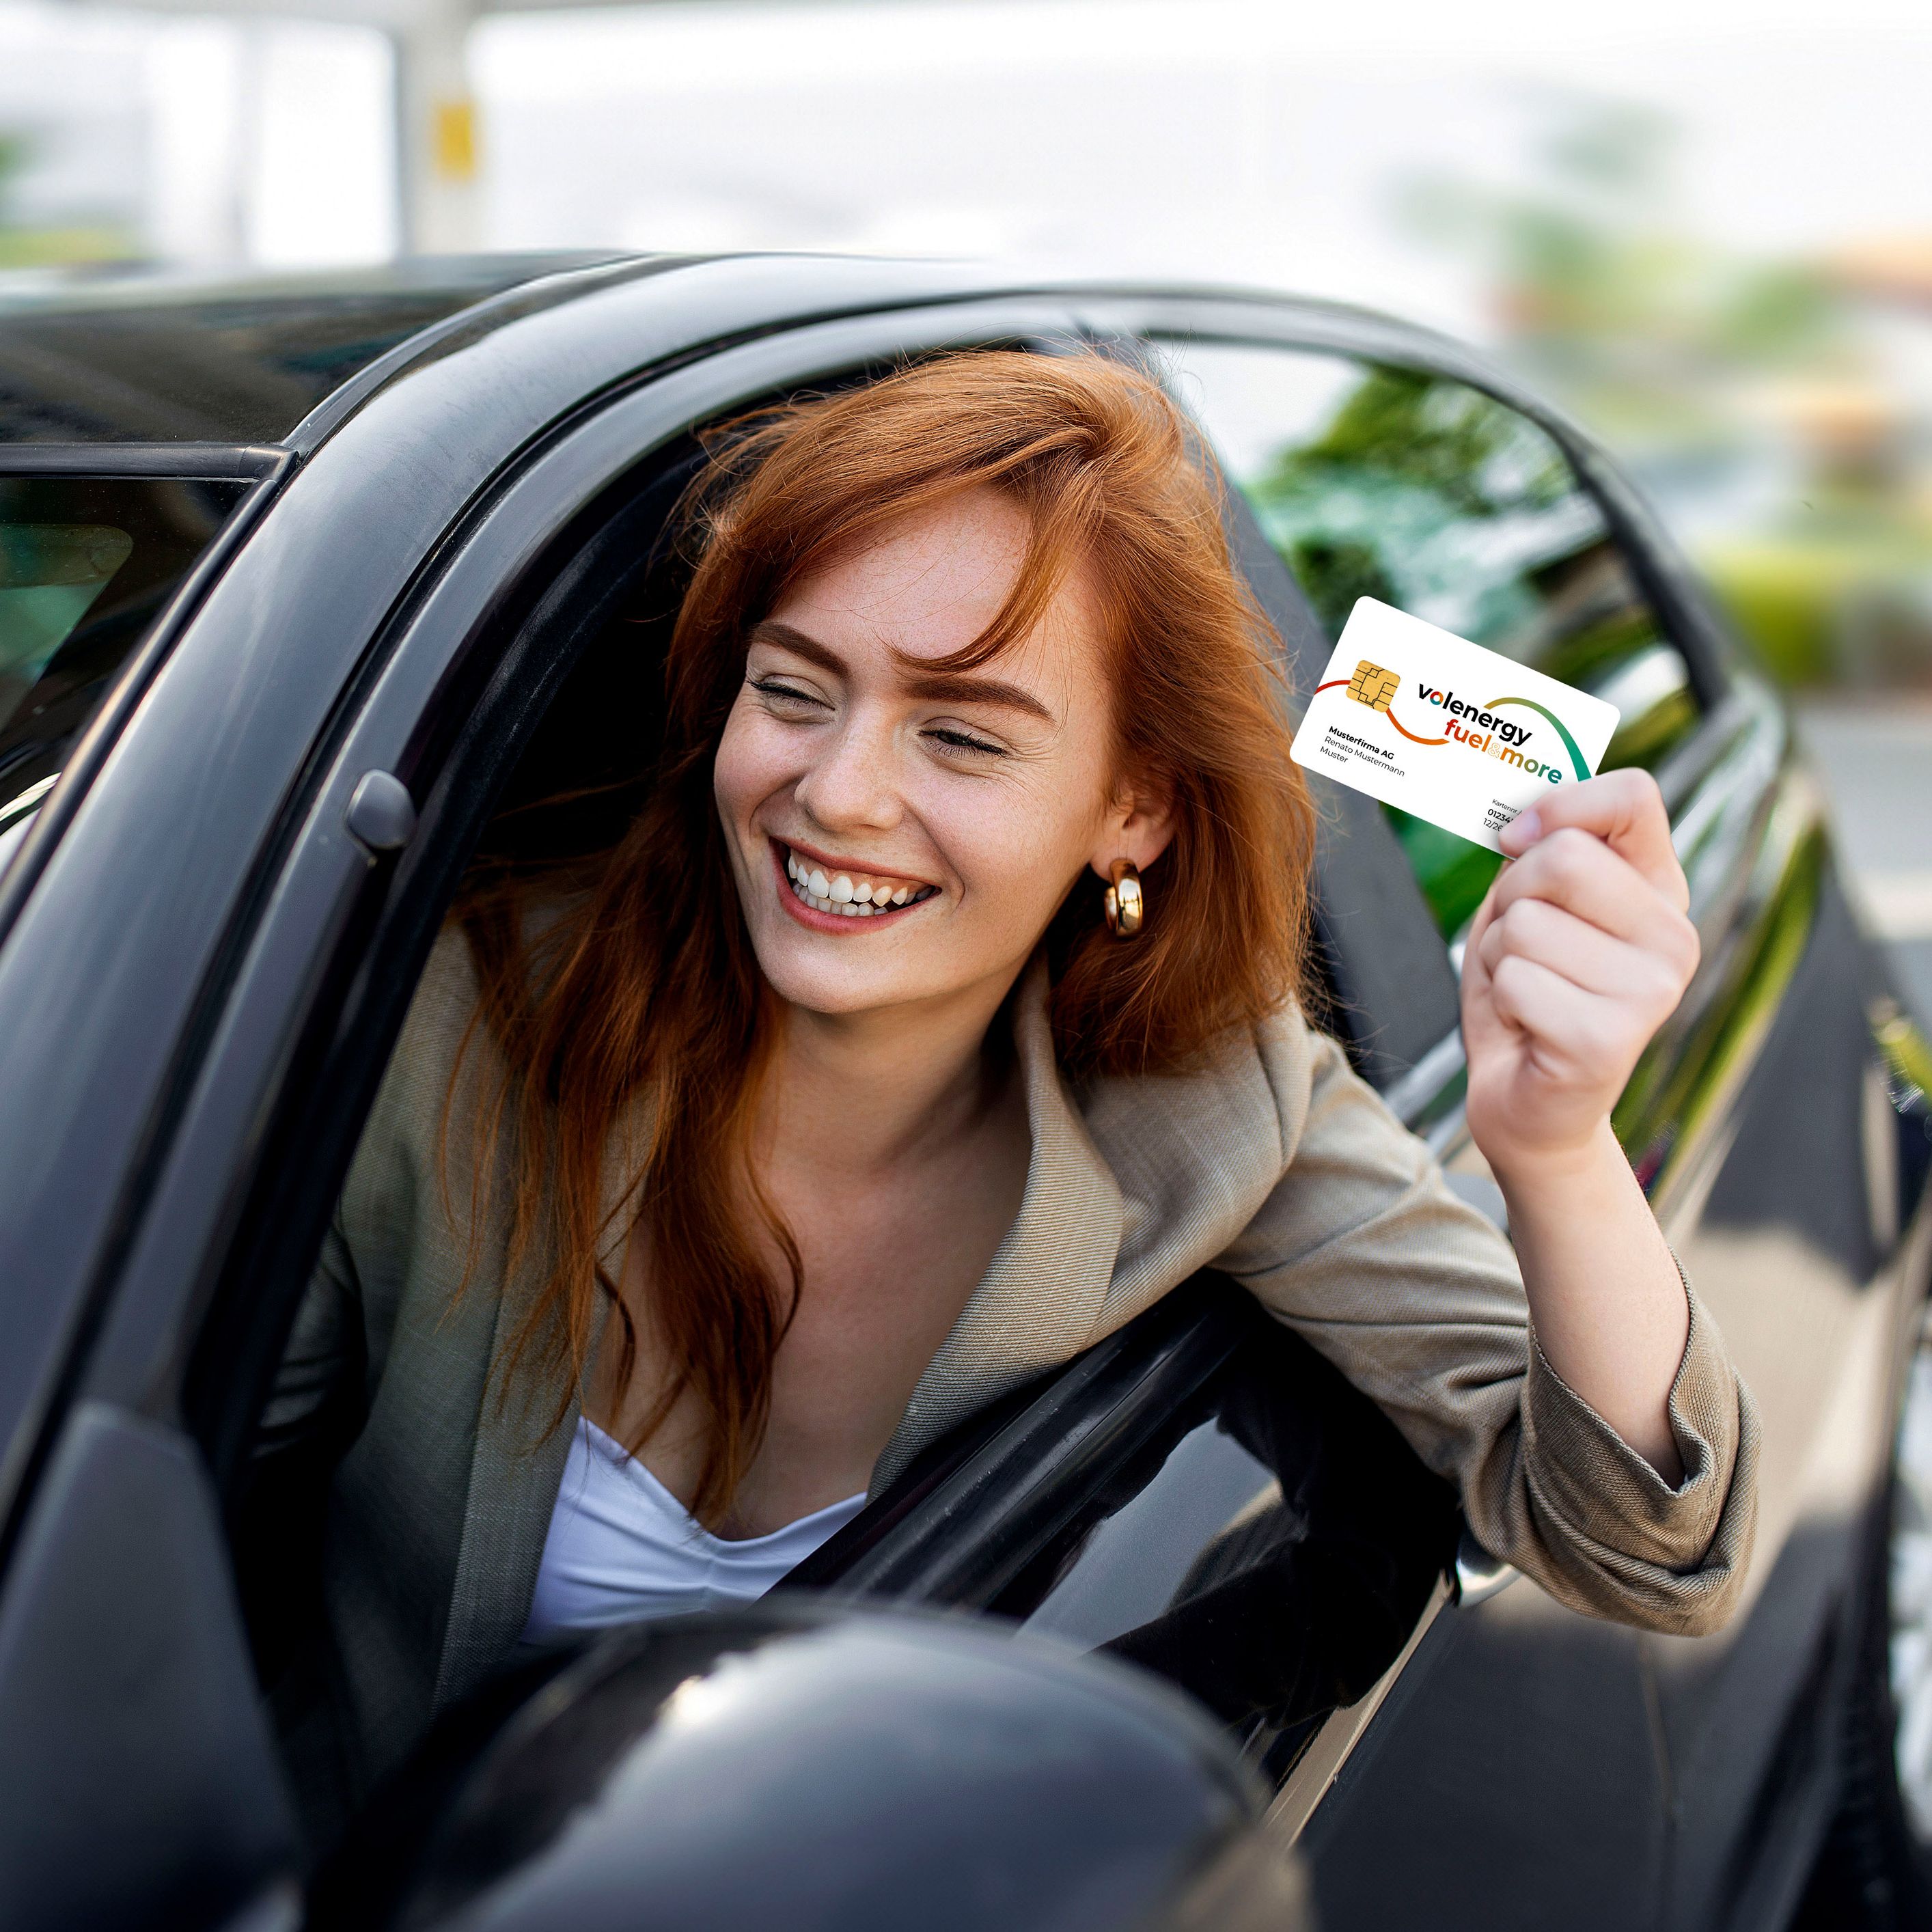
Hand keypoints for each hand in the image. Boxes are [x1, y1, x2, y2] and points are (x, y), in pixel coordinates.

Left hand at [1460, 769, 1697, 1182]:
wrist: (1530, 1104)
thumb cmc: (1528, 992)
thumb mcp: (1530, 905)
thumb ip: (1538, 852)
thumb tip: (1518, 822)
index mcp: (1660, 889)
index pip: (1634, 797)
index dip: (1560, 805)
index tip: (1516, 839)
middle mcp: (1673, 937)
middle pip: (1563, 858)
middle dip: (1510, 897)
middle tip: (1519, 944)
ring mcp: (1651, 991)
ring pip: (1525, 923)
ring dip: (1498, 955)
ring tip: (1526, 991)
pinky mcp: (1609, 1040)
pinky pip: (1515, 980)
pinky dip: (1500, 1000)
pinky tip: (1527, 1028)